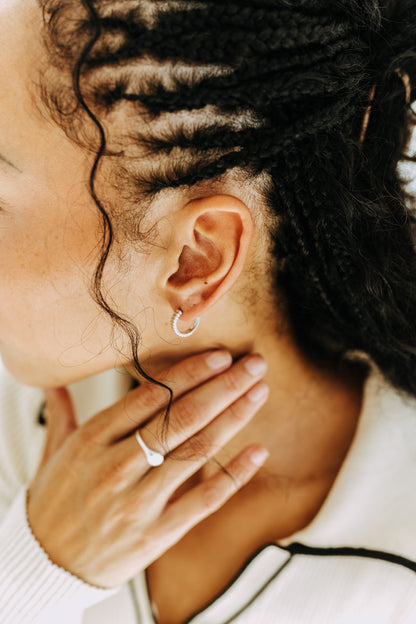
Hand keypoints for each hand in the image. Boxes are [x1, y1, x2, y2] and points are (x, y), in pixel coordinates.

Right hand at [27, 351, 268, 587]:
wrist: (43, 565)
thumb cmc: (53, 502)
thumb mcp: (54, 450)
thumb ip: (61, 411)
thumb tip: (52, 379)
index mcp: (94, 439)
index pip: (152, 395)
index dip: (191, 373)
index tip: (221, 356)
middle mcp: (117, 466)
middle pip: (182, 417)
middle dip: (224, 387)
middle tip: (254, 365)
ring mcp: (138, 502)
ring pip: (197, 451)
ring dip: (234, 418)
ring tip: (259, 393)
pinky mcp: (156, 534)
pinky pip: (204, 500)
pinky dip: (235, 474)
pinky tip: (259, 451)